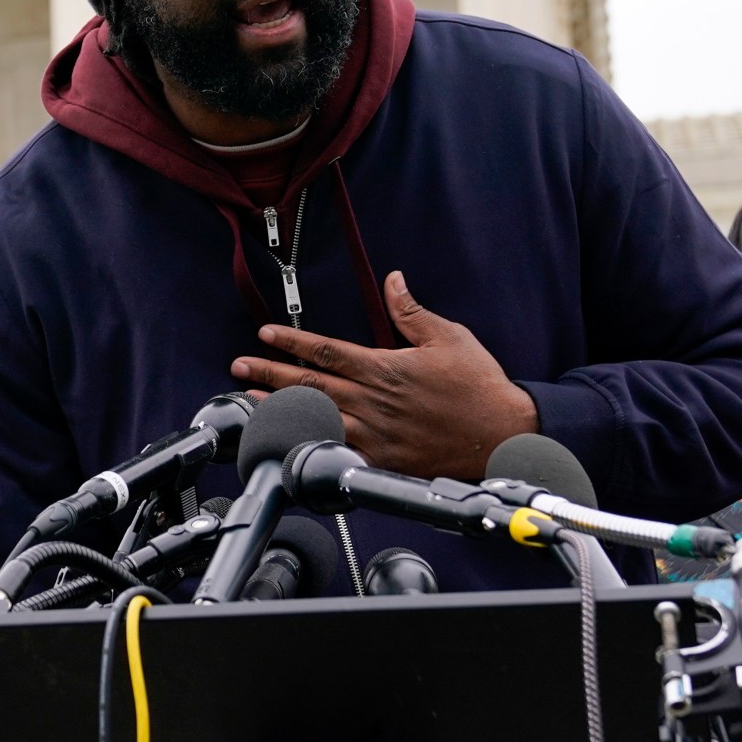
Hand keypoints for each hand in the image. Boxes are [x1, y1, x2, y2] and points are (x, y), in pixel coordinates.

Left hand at [230, 272, 537, 480]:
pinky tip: (288, 441)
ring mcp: (375, 434)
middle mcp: (374, 401)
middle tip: (238, 367)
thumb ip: (412, 311)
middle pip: (309, 385)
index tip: (265, 334)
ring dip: (278, 411)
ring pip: (316, 418)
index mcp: (385, 368)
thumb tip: (393, 280)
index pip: (326, 351)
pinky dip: (309, 444)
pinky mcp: (383, 460)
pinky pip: (337, 450)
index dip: (291, 341)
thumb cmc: (479, 386)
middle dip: (268, 374)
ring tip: (247, 404)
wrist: (502, 435)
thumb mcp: (449, 337)